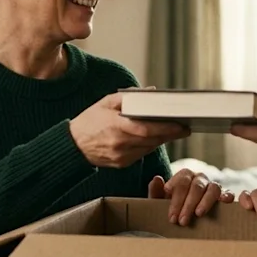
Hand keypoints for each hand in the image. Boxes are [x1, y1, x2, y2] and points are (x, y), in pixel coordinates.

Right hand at [70, 93, 188, 167]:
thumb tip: (151, 92)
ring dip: (162, 140)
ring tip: (173, 131)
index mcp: (115, 125)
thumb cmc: (89, 121)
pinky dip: (149, 146)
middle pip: (152, 140)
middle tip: (184, 128)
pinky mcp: (121, 164)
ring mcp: (121, 156)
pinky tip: (154, 139)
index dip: (166, 129)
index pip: (147, 129)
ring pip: (149, 148)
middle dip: (170, 134)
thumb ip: (129, 97)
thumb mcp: (106, 102)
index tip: (181, 125)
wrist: (72, 145)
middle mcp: (119, 143)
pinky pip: (141, 154)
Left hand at [147, 169, 234, 224]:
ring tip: (198, 214)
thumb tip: (157, 179)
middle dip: (187, 204)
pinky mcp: (224, 196)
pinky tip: (224, 202)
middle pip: (196, 186)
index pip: (182, 180)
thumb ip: (156, 191)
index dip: (176, 194)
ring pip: (213, 188)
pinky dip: (227, 196)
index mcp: (185, 176)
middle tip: (180, 221)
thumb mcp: (160, 201)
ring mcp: (213, 186)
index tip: (170, 209)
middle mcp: (200, 178)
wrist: (184, 216)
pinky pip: (228, 193)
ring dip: (205, 201)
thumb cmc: (172, 208)